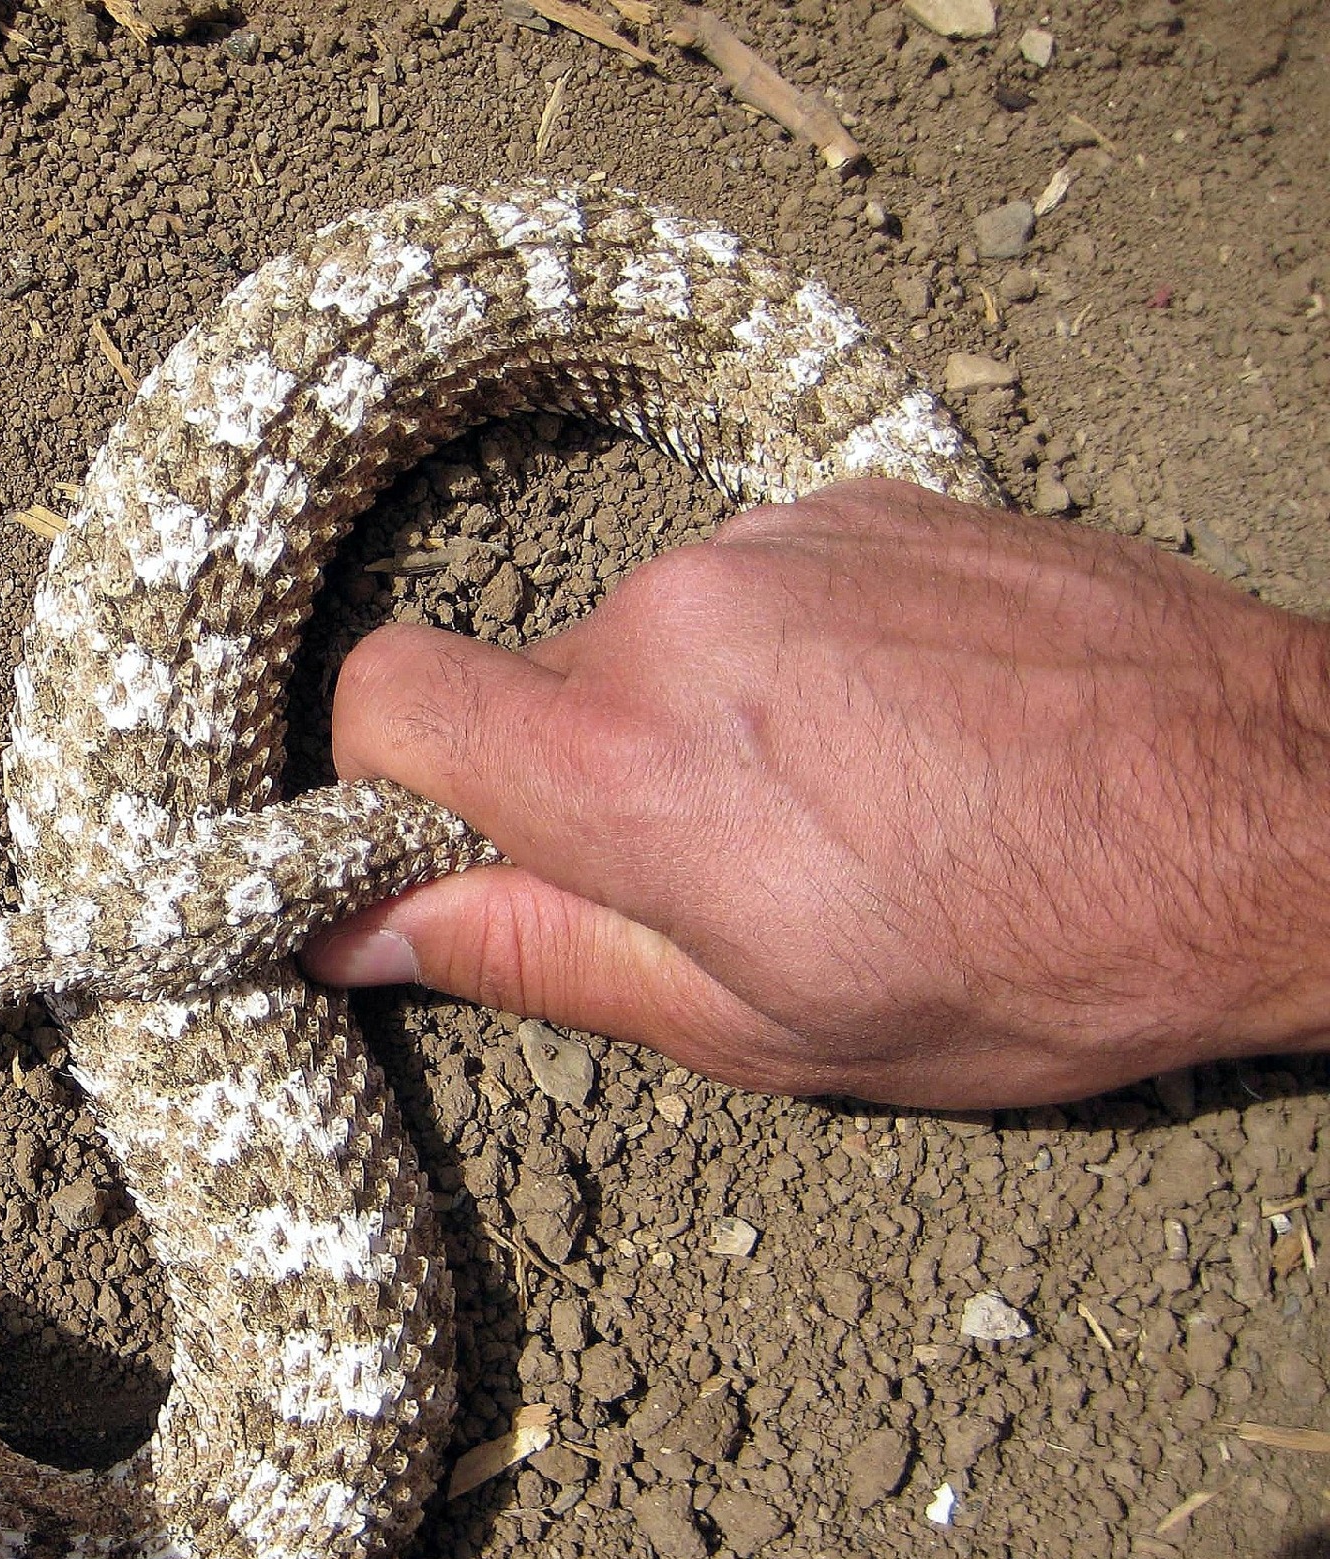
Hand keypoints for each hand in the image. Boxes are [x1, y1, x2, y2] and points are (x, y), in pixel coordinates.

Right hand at [304, 478, 1329, 1106]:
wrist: (1289, 812)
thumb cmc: (1038, 956)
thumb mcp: (762, 1023)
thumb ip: (534, 956)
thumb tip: (355, 932)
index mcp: (624, 759)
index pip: (383, 698)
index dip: (378, 783)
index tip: (445, 857)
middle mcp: (675, 612)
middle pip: (522, 686)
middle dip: (575, 786)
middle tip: (715, 882)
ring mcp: (777, 540)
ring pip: (642, 640)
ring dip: (689, 727)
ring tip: (838, 811)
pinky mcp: (866, 501)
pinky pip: (749, 586)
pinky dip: (779, 663)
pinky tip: (902, 735)